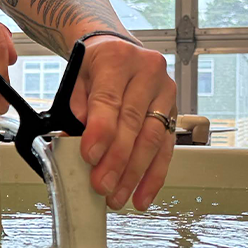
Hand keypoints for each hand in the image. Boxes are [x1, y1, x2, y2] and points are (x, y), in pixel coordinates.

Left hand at [69, 35, 176, 211]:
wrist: (116, 50)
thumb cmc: (94, 67)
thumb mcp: (76, 78)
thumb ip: (75, 107)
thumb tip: (74, 140)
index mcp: (118, 59)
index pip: (110, 100)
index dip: (101, 132)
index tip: (90, 157)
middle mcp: (147, 73)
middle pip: (134, 123)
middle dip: (117, 160)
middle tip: (103, 185)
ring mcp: (165, 93)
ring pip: (153, 139)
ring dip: (135, 174)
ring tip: (119, 196)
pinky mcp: (174, 112)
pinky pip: (166, 148)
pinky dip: (154, 175)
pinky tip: (142, 194)